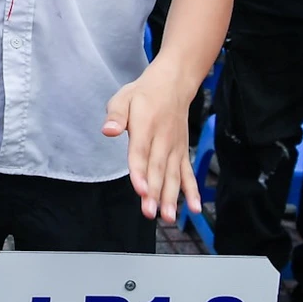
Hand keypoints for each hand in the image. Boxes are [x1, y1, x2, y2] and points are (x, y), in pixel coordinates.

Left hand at [103, 63, 201, 222]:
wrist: (173, 84)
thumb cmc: (143, 94)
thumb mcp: (124, 97)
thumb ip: (116, 115)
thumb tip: (107, 130)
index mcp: (146, 126)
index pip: (141, 152)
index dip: (140, 172)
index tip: (141, 190)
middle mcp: (163, 139)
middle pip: (158, 168)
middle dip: (155, 192)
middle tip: (150, 213)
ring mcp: (175, 147)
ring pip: (173, 175)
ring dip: (171, 197)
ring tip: (168, 217)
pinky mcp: (182, 152)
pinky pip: (188, 173)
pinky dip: (192, 190)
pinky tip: (195, 207)